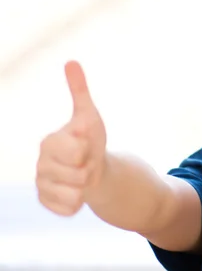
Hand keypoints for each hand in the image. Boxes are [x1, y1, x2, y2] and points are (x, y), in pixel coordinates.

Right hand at [36, 61, 106, 215]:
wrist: (93, 169)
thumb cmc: (90, 141)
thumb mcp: (89, 116)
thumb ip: (79, 91)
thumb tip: (71, 61)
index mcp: (48, 142)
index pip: (74, 152)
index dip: (87, 150)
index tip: (86, 145)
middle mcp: (40, 164)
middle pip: (76, 174)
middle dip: (89, 169)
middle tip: (86, 163)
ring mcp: (41, 184)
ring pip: (74, 194)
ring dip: (85, 187)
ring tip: (82, 177)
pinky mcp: (46, 203)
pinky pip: (69, 209)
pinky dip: (79, 203)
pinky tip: (77, 193)